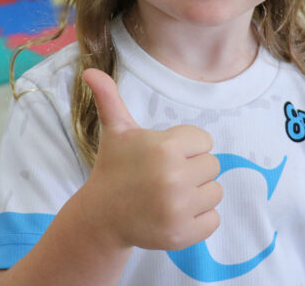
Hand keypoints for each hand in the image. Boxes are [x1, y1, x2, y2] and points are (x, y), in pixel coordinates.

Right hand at [79, 68, 222, 251]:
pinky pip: (214, 220)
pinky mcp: (182, 234)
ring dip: (198, 195)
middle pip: (213, 166)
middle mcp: (174, 177)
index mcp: (165, 147)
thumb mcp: (116, 131)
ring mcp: (178, 208)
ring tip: (171, 195)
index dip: (187, 148)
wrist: (102, 216)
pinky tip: (175, 214)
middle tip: (166, 177)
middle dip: (193, 170)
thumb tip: (89, 69)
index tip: (165, 157)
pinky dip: (199, 219)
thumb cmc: (115, 168)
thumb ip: (109, 97)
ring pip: (215, 193)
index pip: (205, 141)